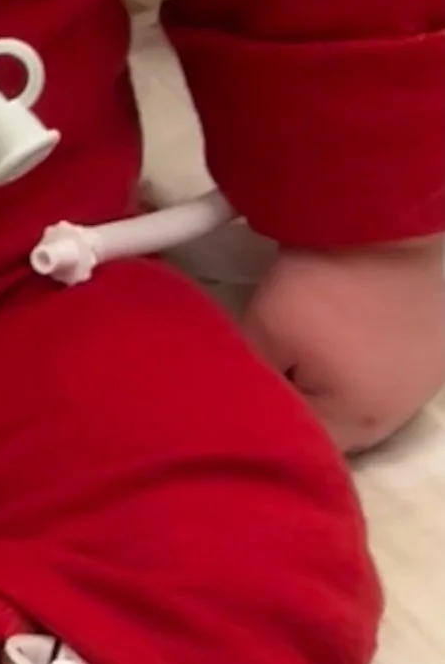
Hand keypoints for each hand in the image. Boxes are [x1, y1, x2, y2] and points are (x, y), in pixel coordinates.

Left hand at [242, 235, 444, 452]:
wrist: (384, 217)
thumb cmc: (325, 283)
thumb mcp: (267, 327)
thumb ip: (252, 371)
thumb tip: (237, 391)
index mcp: (361, 423)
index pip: (303, 445)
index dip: (266, 423)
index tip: (238, 396)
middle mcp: (397, 415)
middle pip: (333, 425)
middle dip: (297, 402)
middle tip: (262, 369)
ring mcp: (420, 381)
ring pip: (356, 397)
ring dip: (327, 380)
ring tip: (299, 345)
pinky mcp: (430, 346)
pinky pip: (380, 368)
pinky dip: (354, 357)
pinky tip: (335, 332)